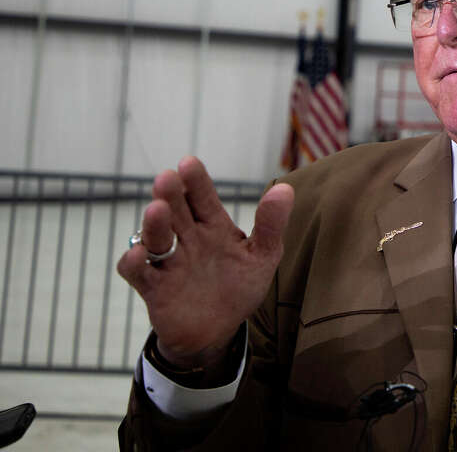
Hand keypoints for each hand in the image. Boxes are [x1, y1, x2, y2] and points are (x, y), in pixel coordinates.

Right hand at [117, 156, 293, 368]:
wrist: (217, 331)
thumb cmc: (239, 287)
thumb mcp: (262, 256)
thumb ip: (270, 225)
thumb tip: (285, 188)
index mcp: (213, 226)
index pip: (202, 197)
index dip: (195, 181)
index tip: (188, 163)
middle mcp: (187, 237)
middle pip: (175, 210)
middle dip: (170, 194)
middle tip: (167, 179)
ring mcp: (168, 261)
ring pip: (155, 236)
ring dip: (154, 223)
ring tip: (157, 209)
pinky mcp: (153, 287)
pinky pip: (137, 271)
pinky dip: (133, 262)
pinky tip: (140, 254)